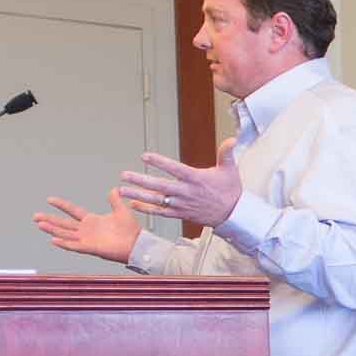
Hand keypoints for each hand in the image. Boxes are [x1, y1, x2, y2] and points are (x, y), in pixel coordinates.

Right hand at [33, 188, 140, 262]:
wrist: (139, 244)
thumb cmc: (132, 230)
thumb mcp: (121, 210)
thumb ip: (115, 200)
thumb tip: (113, 189)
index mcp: (92, 220)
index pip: (72, 211)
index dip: (61, 205)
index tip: (49, 199)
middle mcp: (87, 230)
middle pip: (64, 224)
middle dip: (49, 219)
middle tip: (35, 216)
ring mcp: (88, 240)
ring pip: (66, 234)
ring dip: (52, 230)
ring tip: (39, 224)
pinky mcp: (92, 248)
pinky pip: (75, 246)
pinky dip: (65, 243)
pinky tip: (54, 239)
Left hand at [117, 137, 240, 227]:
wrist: (233, 215)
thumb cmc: (230, 191)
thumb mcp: (230, 170)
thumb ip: (226, 153)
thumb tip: (232, 140)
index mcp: (196, 179)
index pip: (175, 169)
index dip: (159, 162)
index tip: (145, 156)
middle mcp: (187, 192)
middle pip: (160, 185)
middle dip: (141, 180)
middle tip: (124, 175)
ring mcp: (182, 204)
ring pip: (157, 200)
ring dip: (138, 195)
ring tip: (122, 190)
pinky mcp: (181, 214)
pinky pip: (161, 212)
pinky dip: (147, 209)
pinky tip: (134, 204)